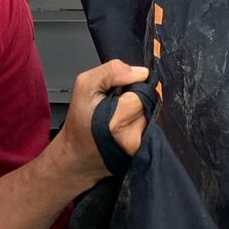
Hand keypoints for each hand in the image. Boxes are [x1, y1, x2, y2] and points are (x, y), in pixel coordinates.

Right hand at [60, 60, 151, 181]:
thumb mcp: (85, 86)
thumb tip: (142, 72)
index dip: (131, 85)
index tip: (117, 91)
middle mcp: (133, 137)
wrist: (77, 156)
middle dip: (136, 97)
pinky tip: (126, 125)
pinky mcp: (144, 152)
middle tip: (117, 103)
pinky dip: (141, 121)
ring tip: (120, 115)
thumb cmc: (78, 122)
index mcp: (117, 121)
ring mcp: (140, 147)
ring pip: (151, 114)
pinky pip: (150, 126)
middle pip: (149, 102)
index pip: (142, 91)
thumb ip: (112, 71)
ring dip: (139, 110)